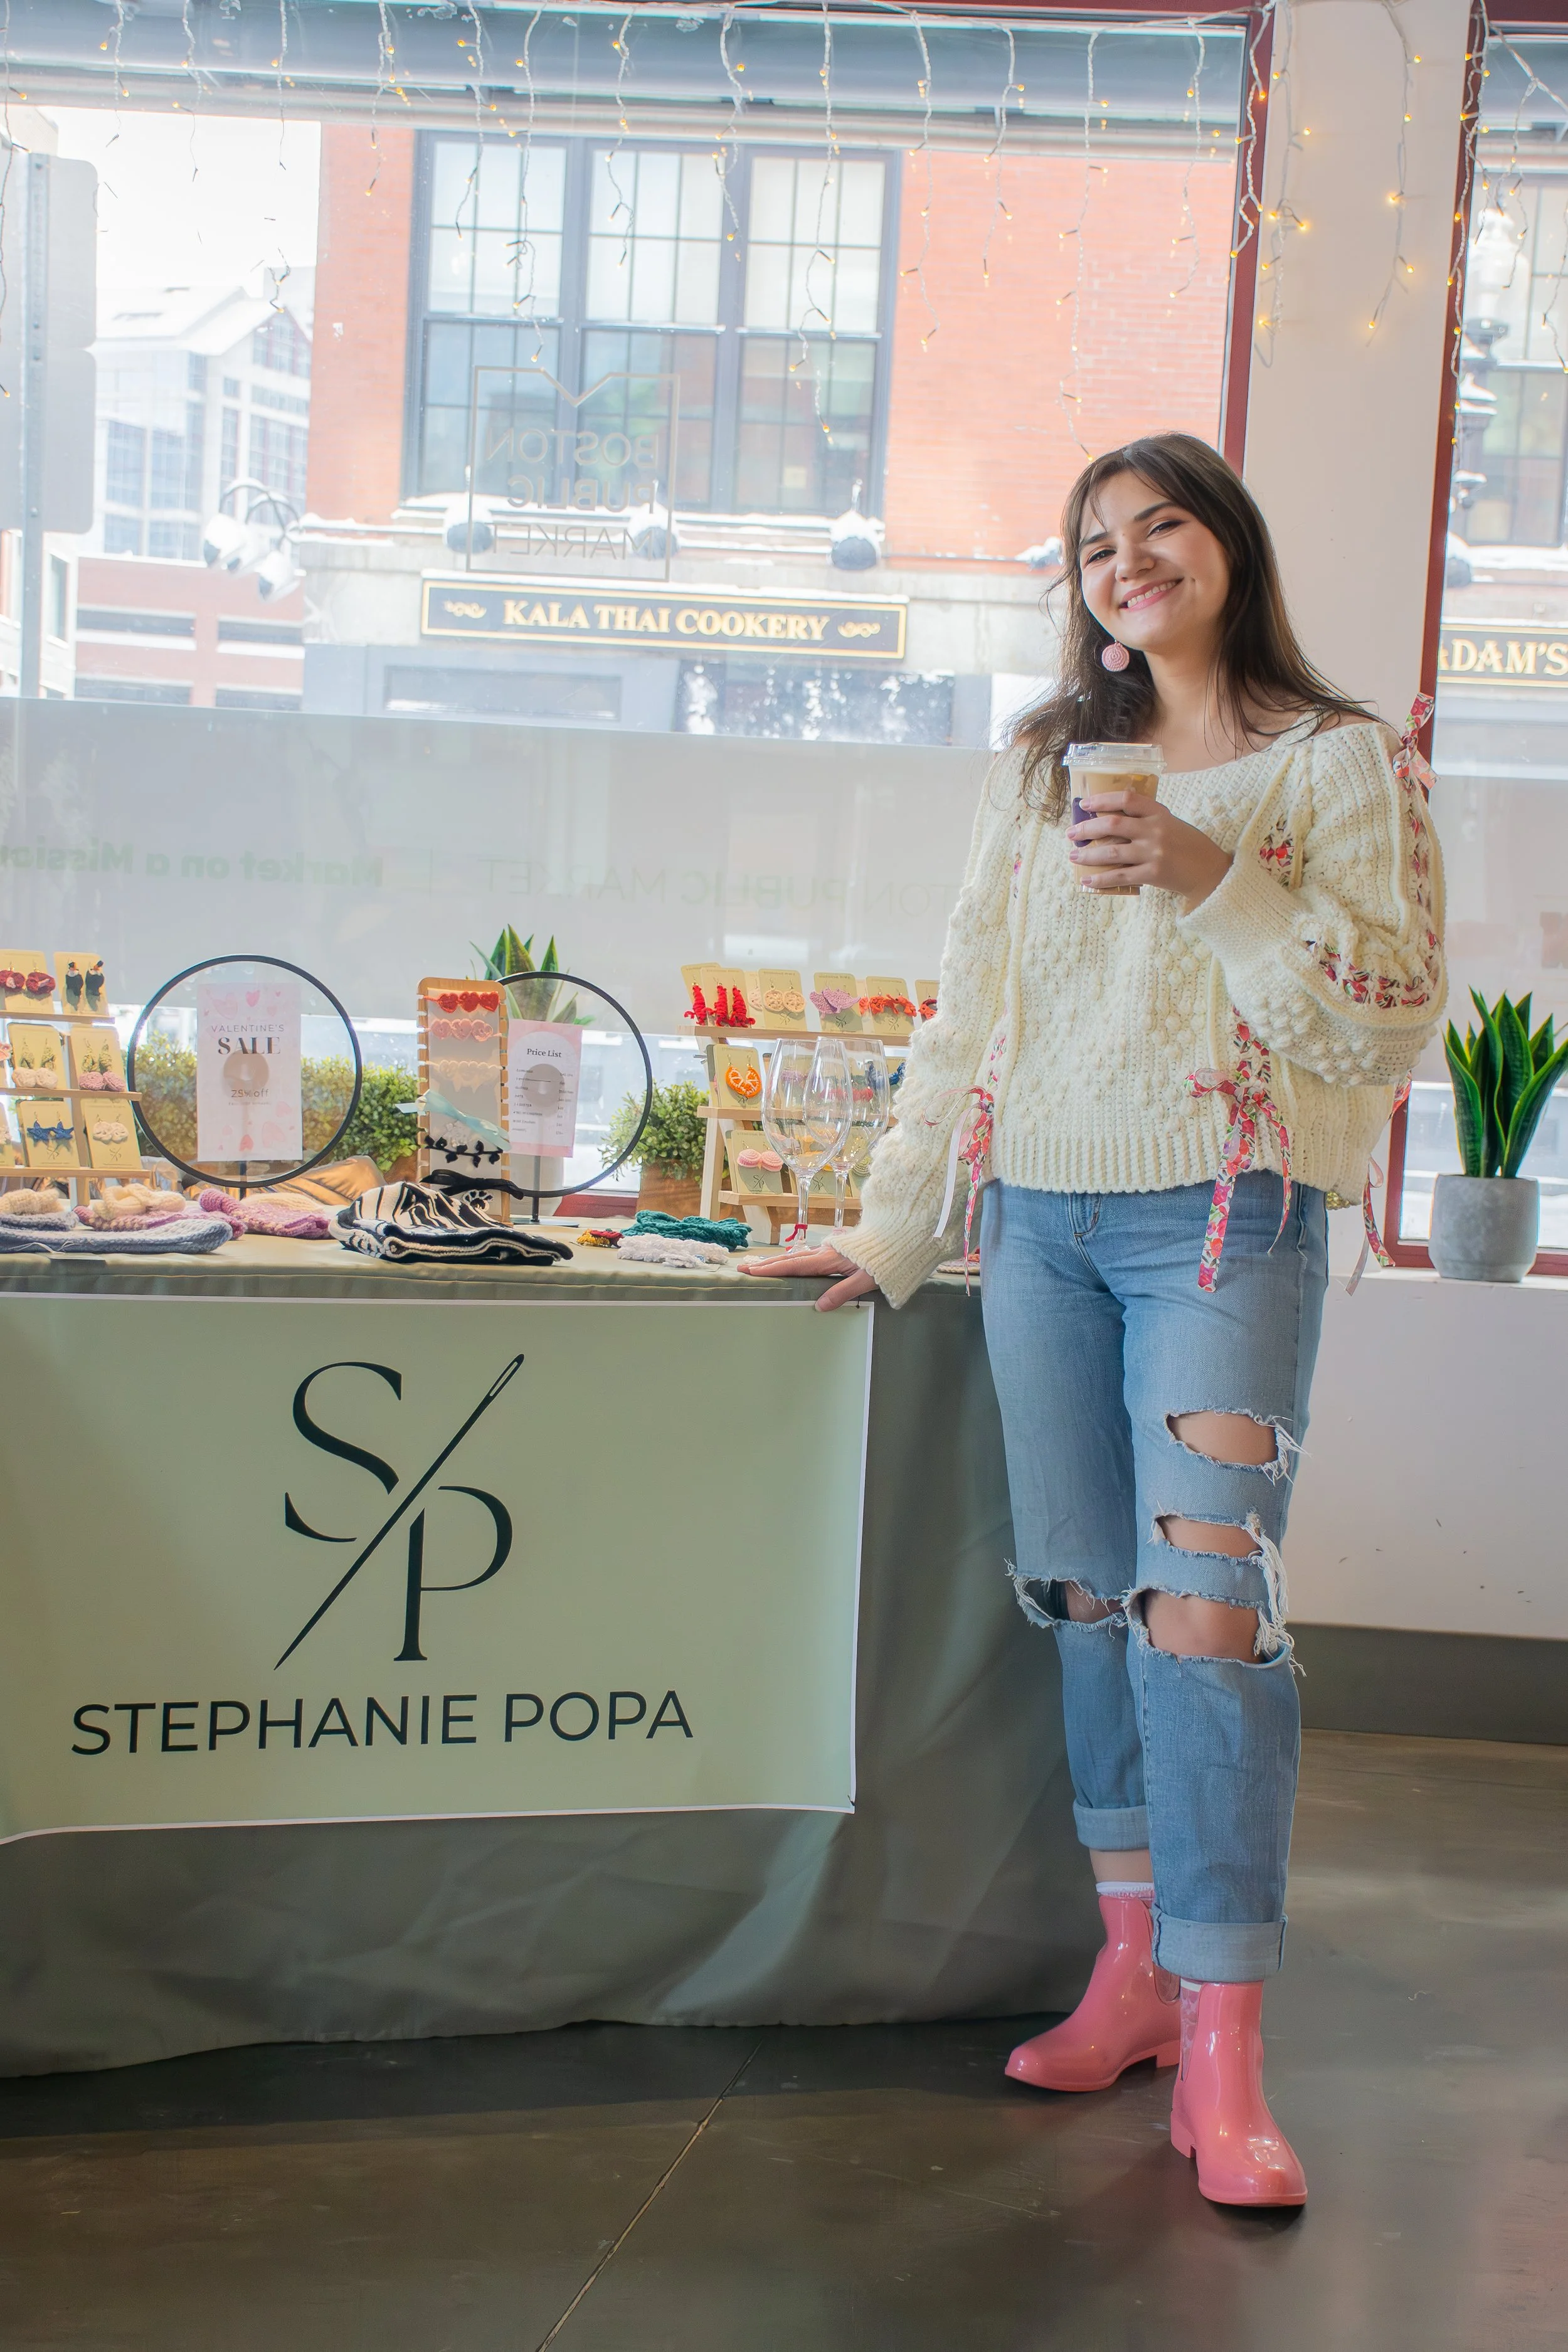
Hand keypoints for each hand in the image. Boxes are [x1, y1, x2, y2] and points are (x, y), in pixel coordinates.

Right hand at [738, 1243, 876, 1311]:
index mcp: (829, 1259)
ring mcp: (831, 1249)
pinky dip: (794, 1259)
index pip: (794, 1266)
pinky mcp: (837, 1249)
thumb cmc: (886, 1261)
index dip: (772, 1270)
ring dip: (779, 1261)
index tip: (751, 1272)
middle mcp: (826, 1252)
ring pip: (799, 1255)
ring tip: (761, 1267)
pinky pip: (809, 1255)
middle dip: (767, 1265)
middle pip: (791, 1259)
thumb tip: (819, 1307)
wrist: (901, 1238)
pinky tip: (792, 1263)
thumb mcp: (866, 1280)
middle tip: (743, 1267)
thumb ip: (843, 1293)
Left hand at [1068, 790, 1231, 911]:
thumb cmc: (1187, 846)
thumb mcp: (1171, 823)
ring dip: (1088, 855)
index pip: (1126, 798)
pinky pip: (1120, 876)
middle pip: (1112, 824)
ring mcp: (1154, 852)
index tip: (1085, 804)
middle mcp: (1155, 829)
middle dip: (1087, 829)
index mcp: (1159, 813)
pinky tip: (1087, 880)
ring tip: (1074, 857)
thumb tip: (1110, 822)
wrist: (1210, 871)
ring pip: (1111, 851)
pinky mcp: (1153, 874)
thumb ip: (1146, 819)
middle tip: (1071, 834)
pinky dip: (1101, 878)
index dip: (1102, 799)